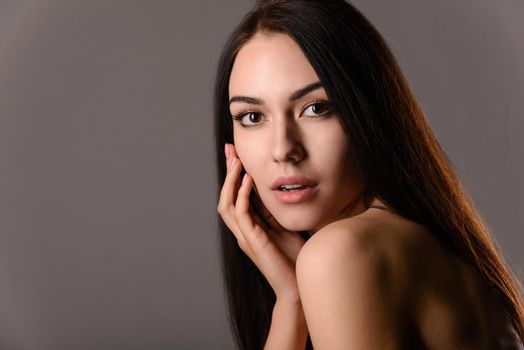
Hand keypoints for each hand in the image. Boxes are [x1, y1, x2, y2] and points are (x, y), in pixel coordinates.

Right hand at [217, 143, 306, 302]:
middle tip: (229, 149)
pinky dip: (241, 195)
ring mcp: (244, 236)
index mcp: (250, 227)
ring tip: (237, 160)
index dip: (234, 175)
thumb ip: (277, 212)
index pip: (236, 196)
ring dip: (230, 181)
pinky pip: (241, 213)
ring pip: (227, 203)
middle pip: (226, 196)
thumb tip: (281, 191)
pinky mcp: (251, 240)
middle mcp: (242, 230)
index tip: (237, 154)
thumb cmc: (294, 260)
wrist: (296, 287)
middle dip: (227, 172)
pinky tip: (248, 179)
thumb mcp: (285, 228)